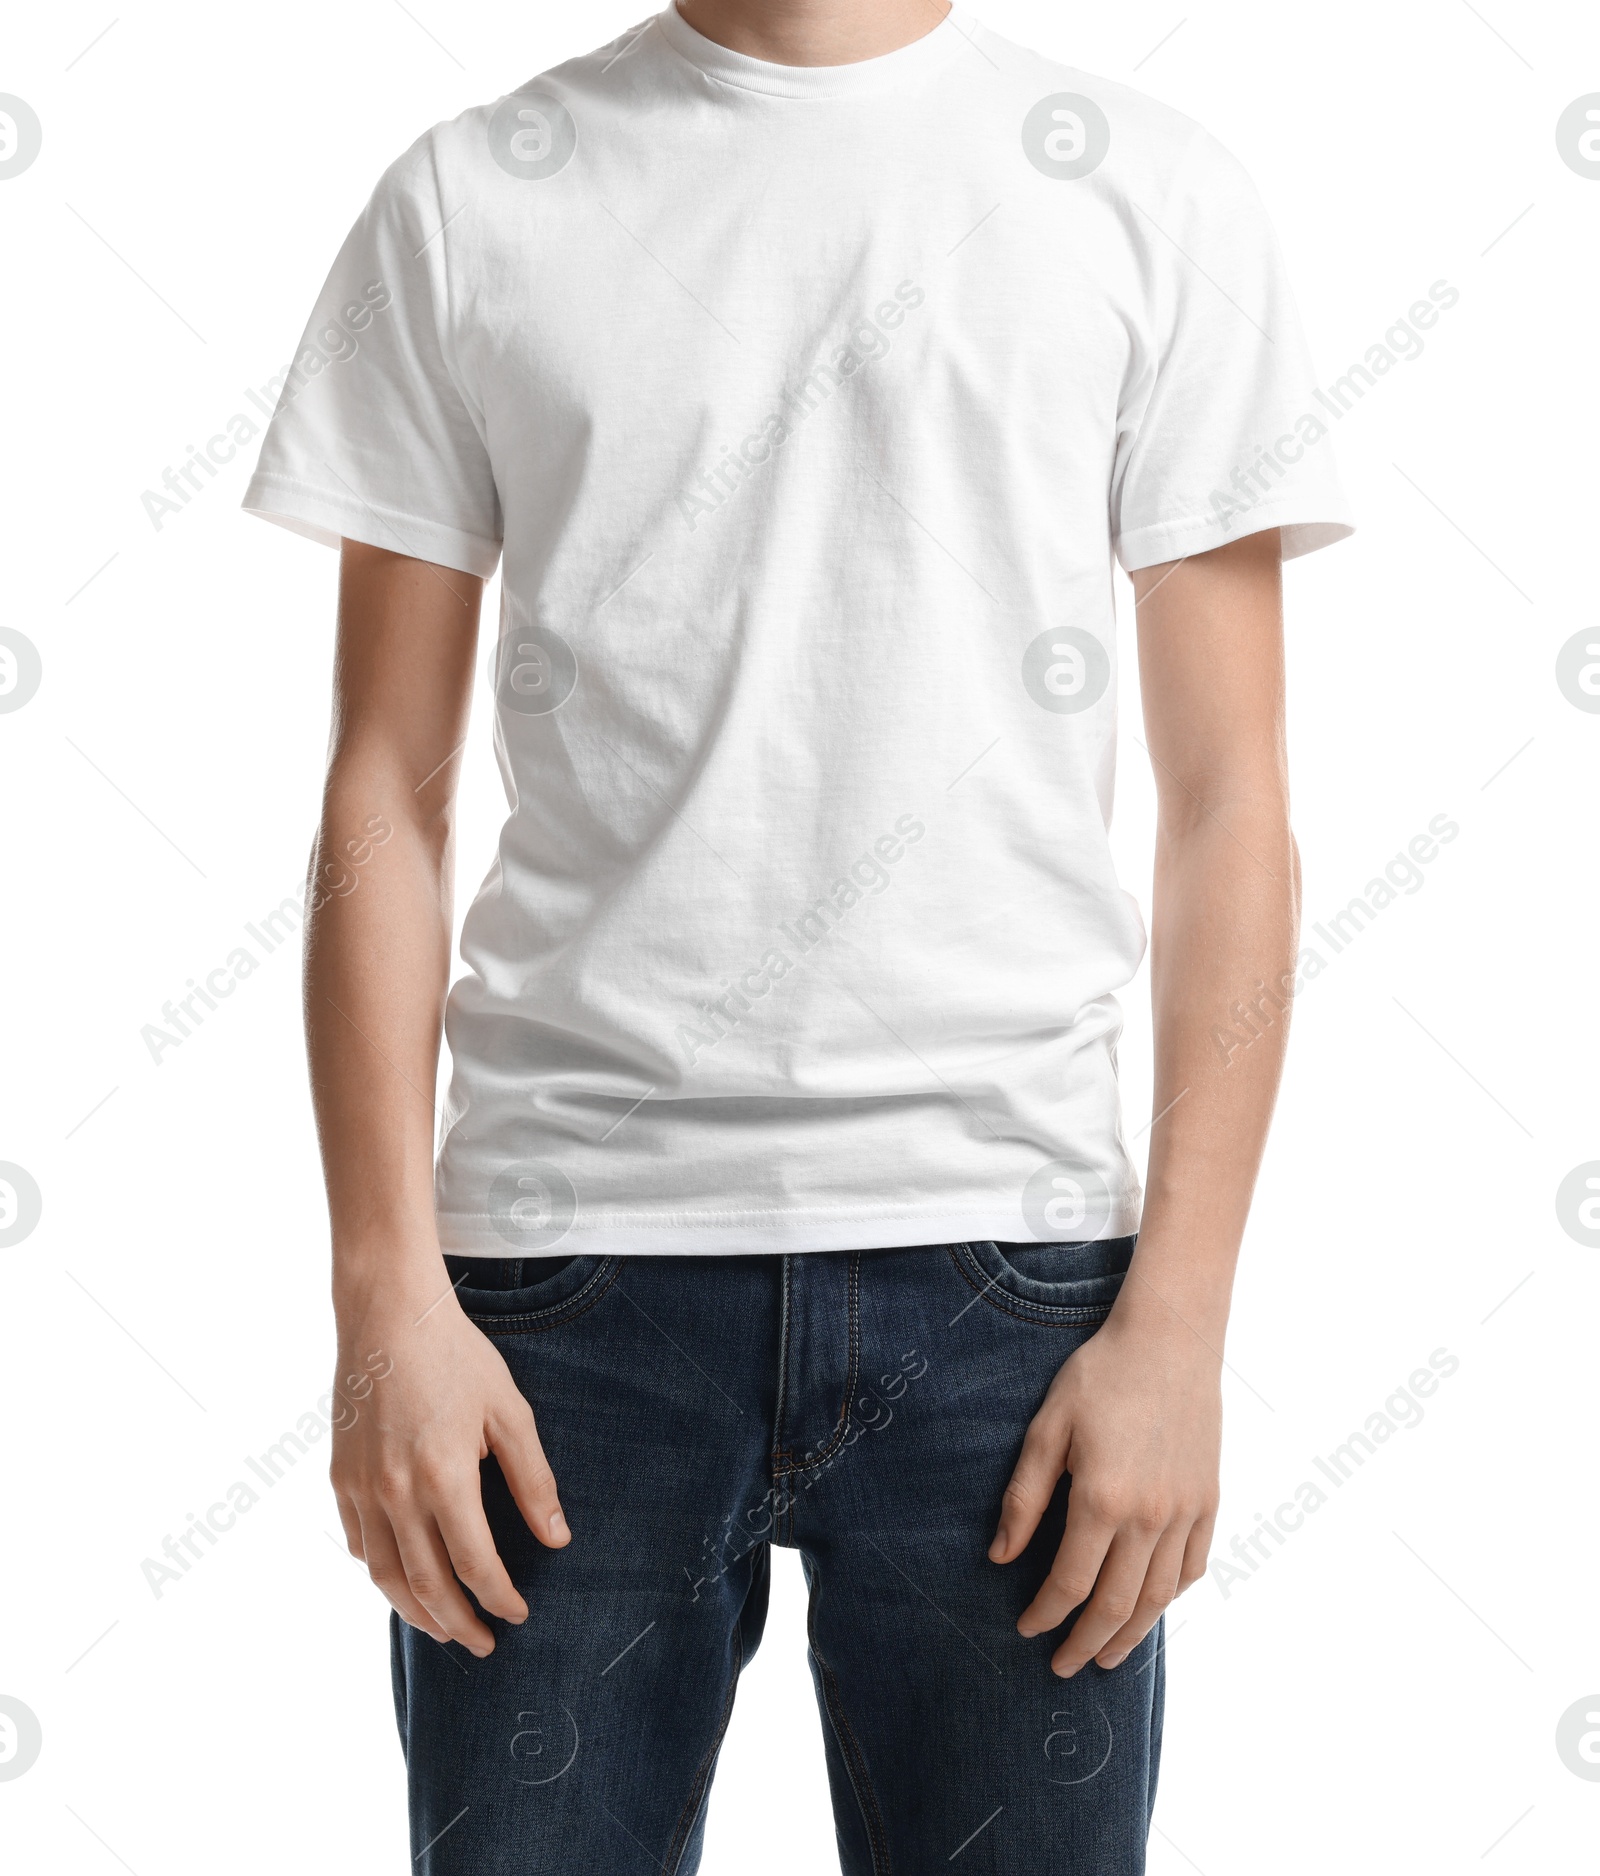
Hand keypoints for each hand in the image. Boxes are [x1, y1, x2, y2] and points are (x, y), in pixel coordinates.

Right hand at [330, 1266, 568, 1656]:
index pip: (475, 1566)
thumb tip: (557, 1538)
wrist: (388, 1315)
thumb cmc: (456, 1357)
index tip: (519, 1614)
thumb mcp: (510, 1412)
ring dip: (417, 1613)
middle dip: (459, 1624)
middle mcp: (395, 1494)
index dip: (499, 1598)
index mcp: (443, 1478)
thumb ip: (533, 1480)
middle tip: (485, 1644)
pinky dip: (381, 1574)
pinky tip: (403, 1580)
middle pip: (427, 1586)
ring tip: (445, 1628)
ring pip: (385, 1577)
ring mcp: (361, 1489)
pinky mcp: (339, 1479)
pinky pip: (359, 1545)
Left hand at [989, 1305, 1220, 1674]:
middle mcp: (1150, 1517)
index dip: (1045, 1614)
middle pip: (1117, 1605)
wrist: (1169, 1340)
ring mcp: (1185, 1512)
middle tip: (1063, 1666)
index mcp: (1102, 1500)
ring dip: (1132, 1635)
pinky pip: (1193, 1567)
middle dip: (1086, 1643)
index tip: (1027, 1630)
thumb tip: (1000, 1558)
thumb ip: (1024, 1499)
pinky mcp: (1209, 1500)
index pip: (1069, 1583)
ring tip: (1107, 1656)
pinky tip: (1151, 1606)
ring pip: (1159, 1597)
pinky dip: (1171, 1596)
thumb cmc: (1099, 1377)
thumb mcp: (1046, 1429)